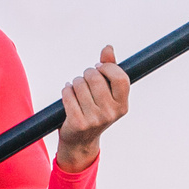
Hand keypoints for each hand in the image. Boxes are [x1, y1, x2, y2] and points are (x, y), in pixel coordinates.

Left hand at [56, 45, 127, 172]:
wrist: (80, 140)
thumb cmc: (95, 111)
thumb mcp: (107, 94)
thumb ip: (109, 69)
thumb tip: (108, 48)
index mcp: (122, 106)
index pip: (120, 77)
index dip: (107, 68)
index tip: (99, 68)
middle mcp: (111, 113)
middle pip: (95, 77)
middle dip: (87, 74)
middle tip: (85, 80)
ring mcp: (94, 119)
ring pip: (79, 84)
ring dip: (75, 82)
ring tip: (76, 89)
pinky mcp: (78, 122)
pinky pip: (68, 94)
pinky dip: (66, 90)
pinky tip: (68, 94)